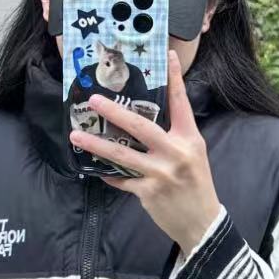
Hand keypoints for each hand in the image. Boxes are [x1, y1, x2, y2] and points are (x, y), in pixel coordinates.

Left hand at [69, 50, 222, 255]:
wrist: (202, 223)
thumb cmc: (196, 185)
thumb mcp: (193, 155)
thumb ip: (174, 136)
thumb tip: (145, 118)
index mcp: (189, 139)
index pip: (181, 103)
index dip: (175, 79)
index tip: (168, 56)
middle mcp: (175, 153)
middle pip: (141, 126)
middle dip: (114, 112)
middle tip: (94, 100)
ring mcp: (160, 173)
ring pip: (122, 155)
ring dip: (96, 145)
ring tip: (76, 136)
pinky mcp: (148, 192)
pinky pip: (121, 179)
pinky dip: (109, 175)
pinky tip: (97, 170)